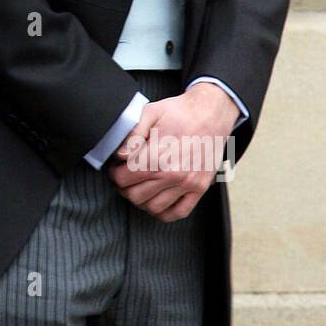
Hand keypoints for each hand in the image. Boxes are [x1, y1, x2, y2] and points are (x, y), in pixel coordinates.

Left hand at [107, 83, 238, 221]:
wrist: (211, 114)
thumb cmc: (179, 112)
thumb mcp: (150, 113)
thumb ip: (132, 135)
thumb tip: (119, 154)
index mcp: (158, 156)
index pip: (123, 177)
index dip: (114, 172)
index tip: (116, 167)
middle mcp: (174, 174)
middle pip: (135, 195)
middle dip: (124, 187)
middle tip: (125, 176)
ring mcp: (188, 184)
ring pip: (153, 207)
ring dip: (141, 199)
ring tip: (139, 185)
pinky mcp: (200, 188)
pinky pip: (178, 212)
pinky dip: (163, 211)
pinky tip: (156, 198)